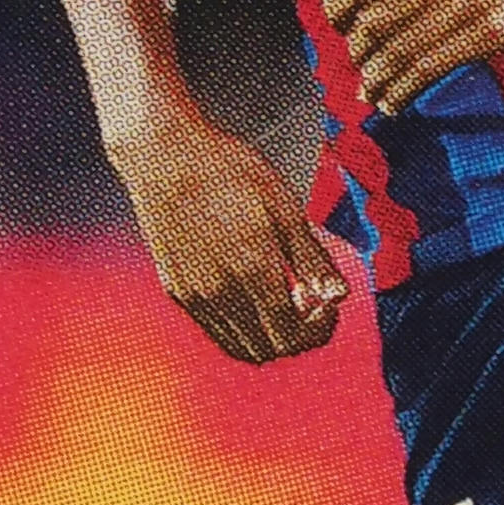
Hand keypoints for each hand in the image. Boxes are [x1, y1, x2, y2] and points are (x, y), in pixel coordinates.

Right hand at [122, 108, 346, 362]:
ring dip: (268, 335)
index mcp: (253, 272)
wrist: (164, 153)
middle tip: (308, 300)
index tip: (328, 304)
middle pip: (268, 350)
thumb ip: (312, 259)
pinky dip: (240, 326)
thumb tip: (339, 295)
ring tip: (279, 296)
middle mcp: (220, 293)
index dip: (319, 328)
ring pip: (239, 347)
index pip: (292, 336)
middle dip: (297, 336)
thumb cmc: (227, 170)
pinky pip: (214, 329)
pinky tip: (249, 290)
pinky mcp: (176, 290)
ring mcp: (194, 296)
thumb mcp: (283, 207)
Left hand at [310, 0, 503, 117]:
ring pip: (399, 51)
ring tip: (371, 92)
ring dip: (376, 80)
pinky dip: (402, 91)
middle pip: (374, 23)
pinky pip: (429, 69)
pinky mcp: (491, 32)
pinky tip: (394, 102)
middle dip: (358, 54)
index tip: (342, 30)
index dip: (337, 16)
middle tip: (361, 68)